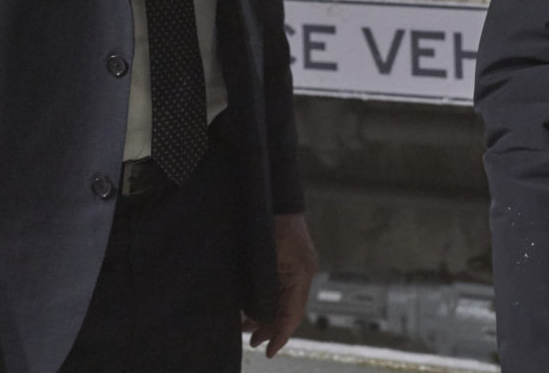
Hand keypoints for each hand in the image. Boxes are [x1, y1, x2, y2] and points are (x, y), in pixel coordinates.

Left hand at [243, 213, 318, 357]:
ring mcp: (296, 269)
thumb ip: (263, 281)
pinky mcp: (287, 265)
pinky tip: (251, 310)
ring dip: (266, 317)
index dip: (281, 334)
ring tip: (247, 330)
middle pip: (287, 311)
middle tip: (252, 342)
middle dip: (270, 329)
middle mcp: (301, 273)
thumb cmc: (270, 220)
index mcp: (301, 272)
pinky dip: (267, 302)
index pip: (293, 313)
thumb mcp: (265, 252)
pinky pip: (279, 291)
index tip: (269, 351)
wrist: (275, 196)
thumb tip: (253, 312)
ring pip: (282, 302)